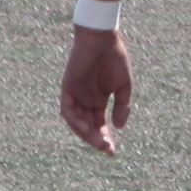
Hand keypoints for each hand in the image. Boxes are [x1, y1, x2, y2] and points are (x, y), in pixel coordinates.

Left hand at [61, 24, 133, 152]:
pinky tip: (85, 127)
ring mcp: (75, 95)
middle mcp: (85, 101)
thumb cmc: (114, 57)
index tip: (113, 152)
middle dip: (96, 140)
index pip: (99, 125)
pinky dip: (74, 120)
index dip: (105, 139)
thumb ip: (122, 106)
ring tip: (97, 141)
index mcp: (98, 100)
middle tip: (107, 149)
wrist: (101, 38)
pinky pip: (67, 110)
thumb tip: (119, 127)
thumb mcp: (123, 85)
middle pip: (88, 127)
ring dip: (85, 133)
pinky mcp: (67, 88)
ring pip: (76, 122)